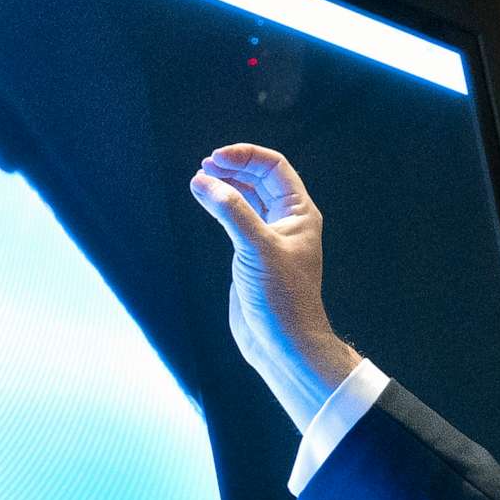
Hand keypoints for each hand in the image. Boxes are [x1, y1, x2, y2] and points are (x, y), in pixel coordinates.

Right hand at [190, 143, 359, 426]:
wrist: (283, 343)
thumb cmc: (283, 299)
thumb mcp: (257, 249)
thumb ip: (231, 212)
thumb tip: (203, 181)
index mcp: (299, 213)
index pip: (274, 168)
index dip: (245, 156)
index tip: (216, 158)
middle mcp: (287, 221)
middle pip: (259, 178)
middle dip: (233, 167)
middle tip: (205, 166)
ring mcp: (268, 237)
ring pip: (246, 198)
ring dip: (225, 185)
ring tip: (200, 179)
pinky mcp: (251, 255)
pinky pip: (236, 219)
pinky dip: (220, 206)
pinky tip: (205, 201)